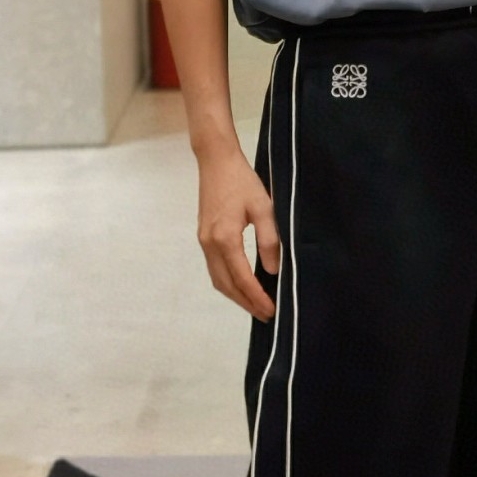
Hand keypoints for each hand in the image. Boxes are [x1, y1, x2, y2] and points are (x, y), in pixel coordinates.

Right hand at [196, 142, 280, 320]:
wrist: (215, 161)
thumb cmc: (242, 181)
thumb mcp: (264, 208)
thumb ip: (269, 241)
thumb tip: (273, 271)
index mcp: (225, 238)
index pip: (242, 278)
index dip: (256, 297)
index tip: (271, 310)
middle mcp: (210, 244)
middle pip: (226, 286)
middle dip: (246, 303)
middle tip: (266, 316)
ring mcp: (204, 242)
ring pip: (218, 280)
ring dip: (236, 297)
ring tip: (256, 306)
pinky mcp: (204, 238)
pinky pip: (215, 270)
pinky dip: (229, 284)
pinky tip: (242, 287)